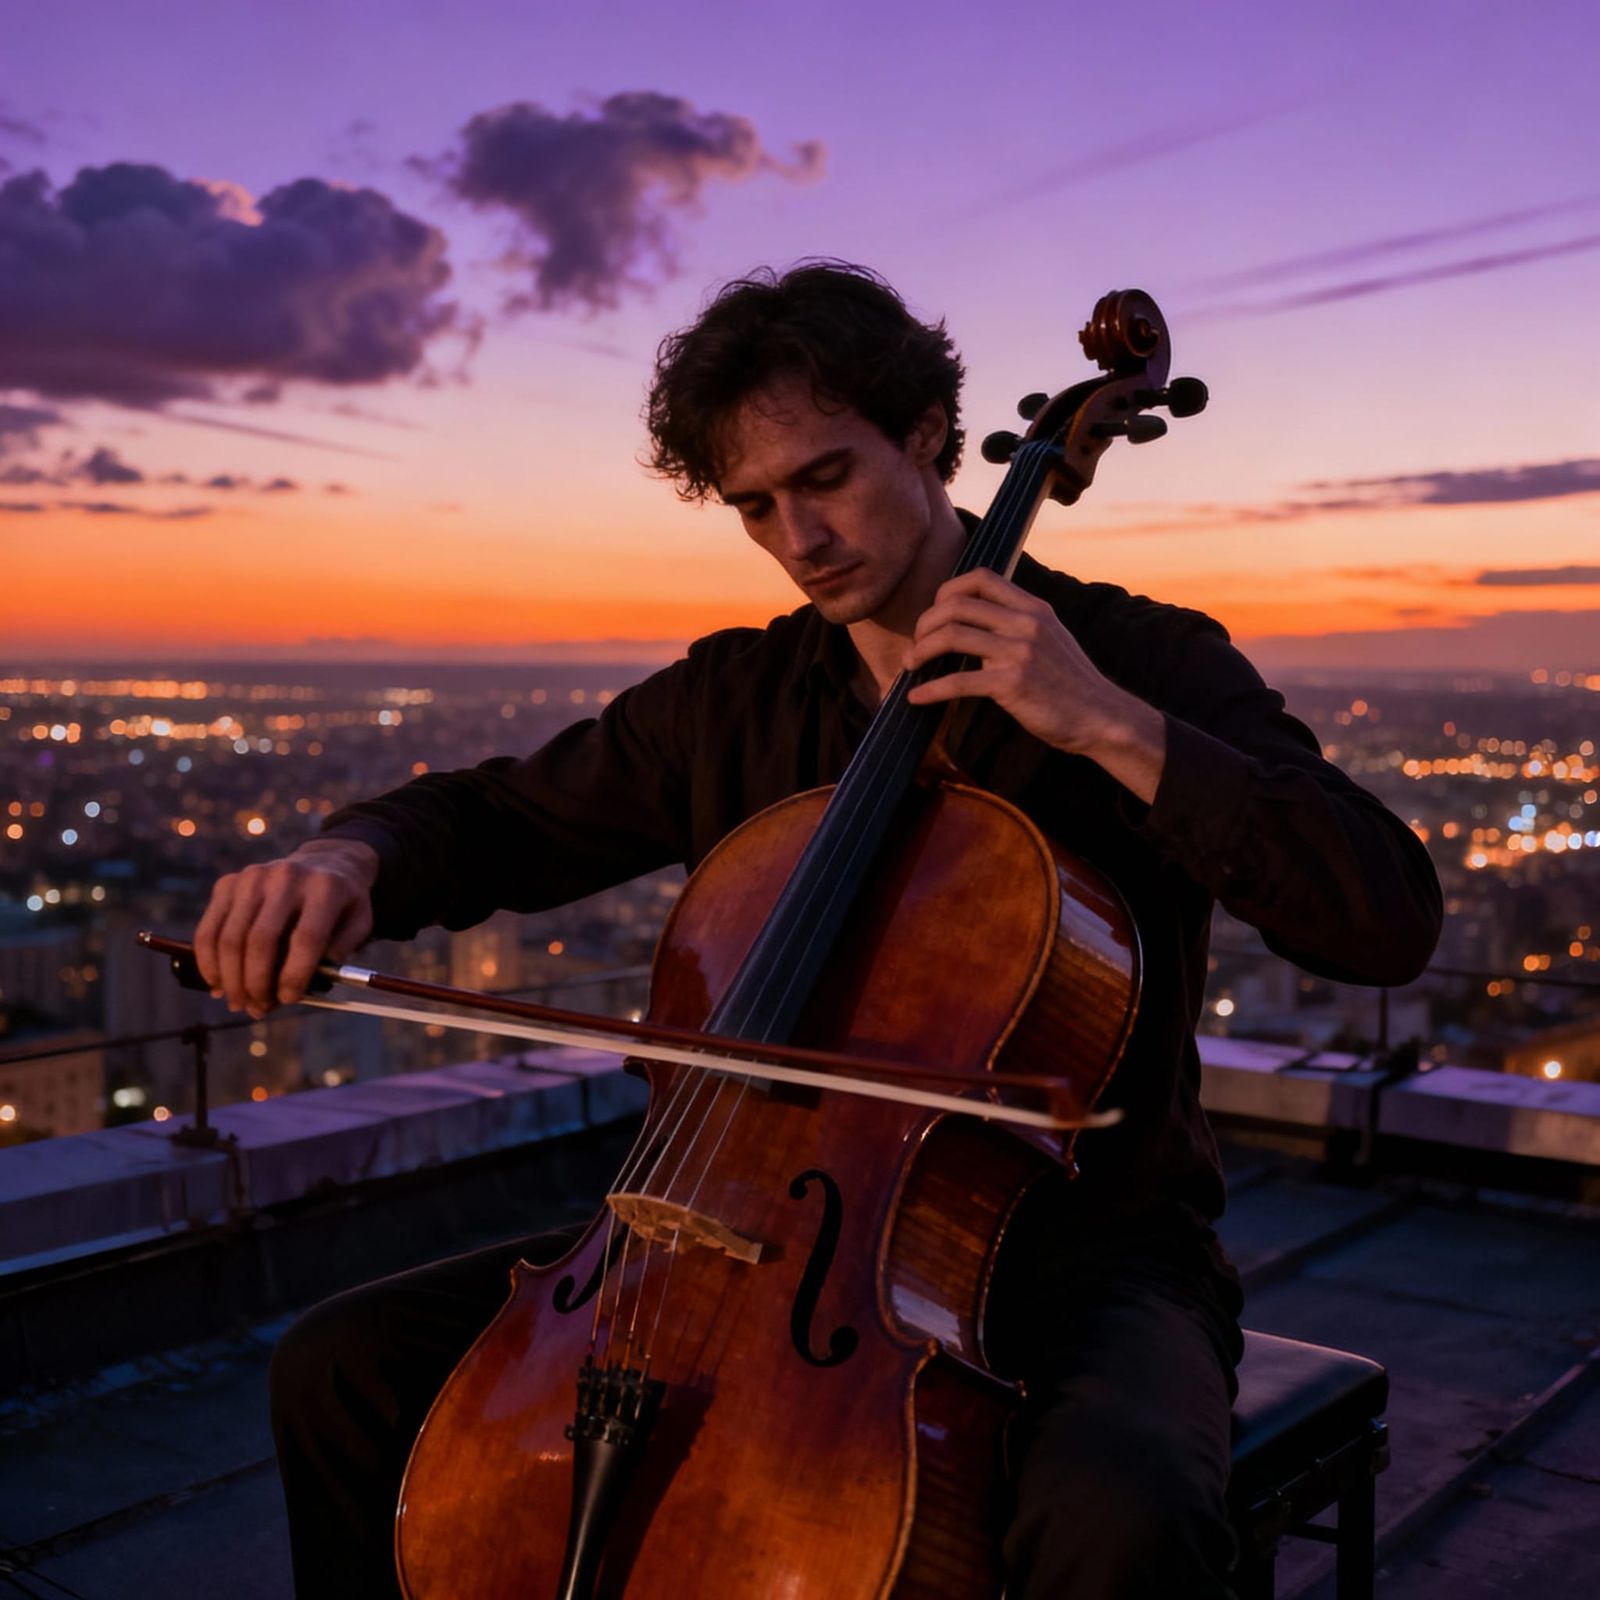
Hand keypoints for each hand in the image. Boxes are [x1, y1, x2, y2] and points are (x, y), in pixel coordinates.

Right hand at [194, 839, 378, 1016]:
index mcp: (326, 888)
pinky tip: (218, 984)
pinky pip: (209, 930)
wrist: (324, 863)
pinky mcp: (228, 883)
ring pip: (230, 938)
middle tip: (258, 1009)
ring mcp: (252, 877)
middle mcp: (286, 877)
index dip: (294, 975)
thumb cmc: (341, 905)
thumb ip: (336, 956)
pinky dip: (209, 963)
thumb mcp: (357, 925)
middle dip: (256, 983)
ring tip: (239, 1003)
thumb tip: (299, 989)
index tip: (288, 1000)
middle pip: (261, 940)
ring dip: (231, 979)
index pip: (306, 938)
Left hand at [902, 569, 1166, 801]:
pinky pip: (957, 680)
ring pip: (951, 636)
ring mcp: (1019, 651)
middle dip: (925, 623)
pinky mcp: (1012, 683)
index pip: (981, 577)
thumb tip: (974, 622)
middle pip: (956, 604)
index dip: (948, 590)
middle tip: (916, 645)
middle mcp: (1025, 622)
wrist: (1101, 716)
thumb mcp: (1050, 637)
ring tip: (909, 666)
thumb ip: (1017, 623)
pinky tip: (915, 698)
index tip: (935, 613)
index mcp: (1033, 607)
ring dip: (920, 651)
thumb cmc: (1070, 683)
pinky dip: (930, 689)